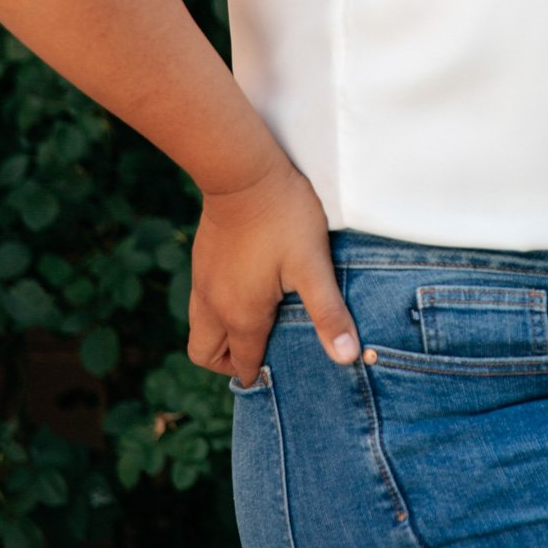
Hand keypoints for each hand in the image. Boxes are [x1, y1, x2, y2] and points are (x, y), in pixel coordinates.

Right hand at [188, 154, 359, 384]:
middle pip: (206, 355)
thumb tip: (347, 358)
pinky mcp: (201, 260)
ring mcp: (202, 281)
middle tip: (263, 347)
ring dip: (222, 334)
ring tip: (258, 318)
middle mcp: (212, 305)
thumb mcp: (312, 265)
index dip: (260, 374)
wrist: (242, 172)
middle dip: (230, 362)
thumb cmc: (283, 217)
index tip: (281, 371)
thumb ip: (328, 313)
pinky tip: (247, 287)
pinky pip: (201, 301)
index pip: (242, 365)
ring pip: (200, 327)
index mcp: (241, 315)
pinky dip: (218, 309)